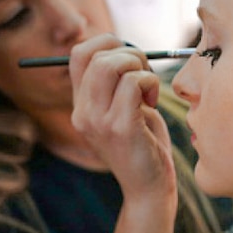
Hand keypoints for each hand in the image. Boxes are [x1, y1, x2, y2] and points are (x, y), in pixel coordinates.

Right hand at [69, 34, 175, 203]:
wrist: (149, 189)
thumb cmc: (144, 144)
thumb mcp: (124, 108)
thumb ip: (118, 82)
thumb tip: (126, 47)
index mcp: (81, 104)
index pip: (79, 53)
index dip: (107, 43)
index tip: (131, 59)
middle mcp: (82, 112)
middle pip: (95, 55)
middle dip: (129, 53)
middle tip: (145, 75)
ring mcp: (98, 121)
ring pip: (112, 64)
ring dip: (140, 67)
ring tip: (149, 90)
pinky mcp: (120, 128)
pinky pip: (133, 82)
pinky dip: (150, 82)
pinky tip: (153, 103)